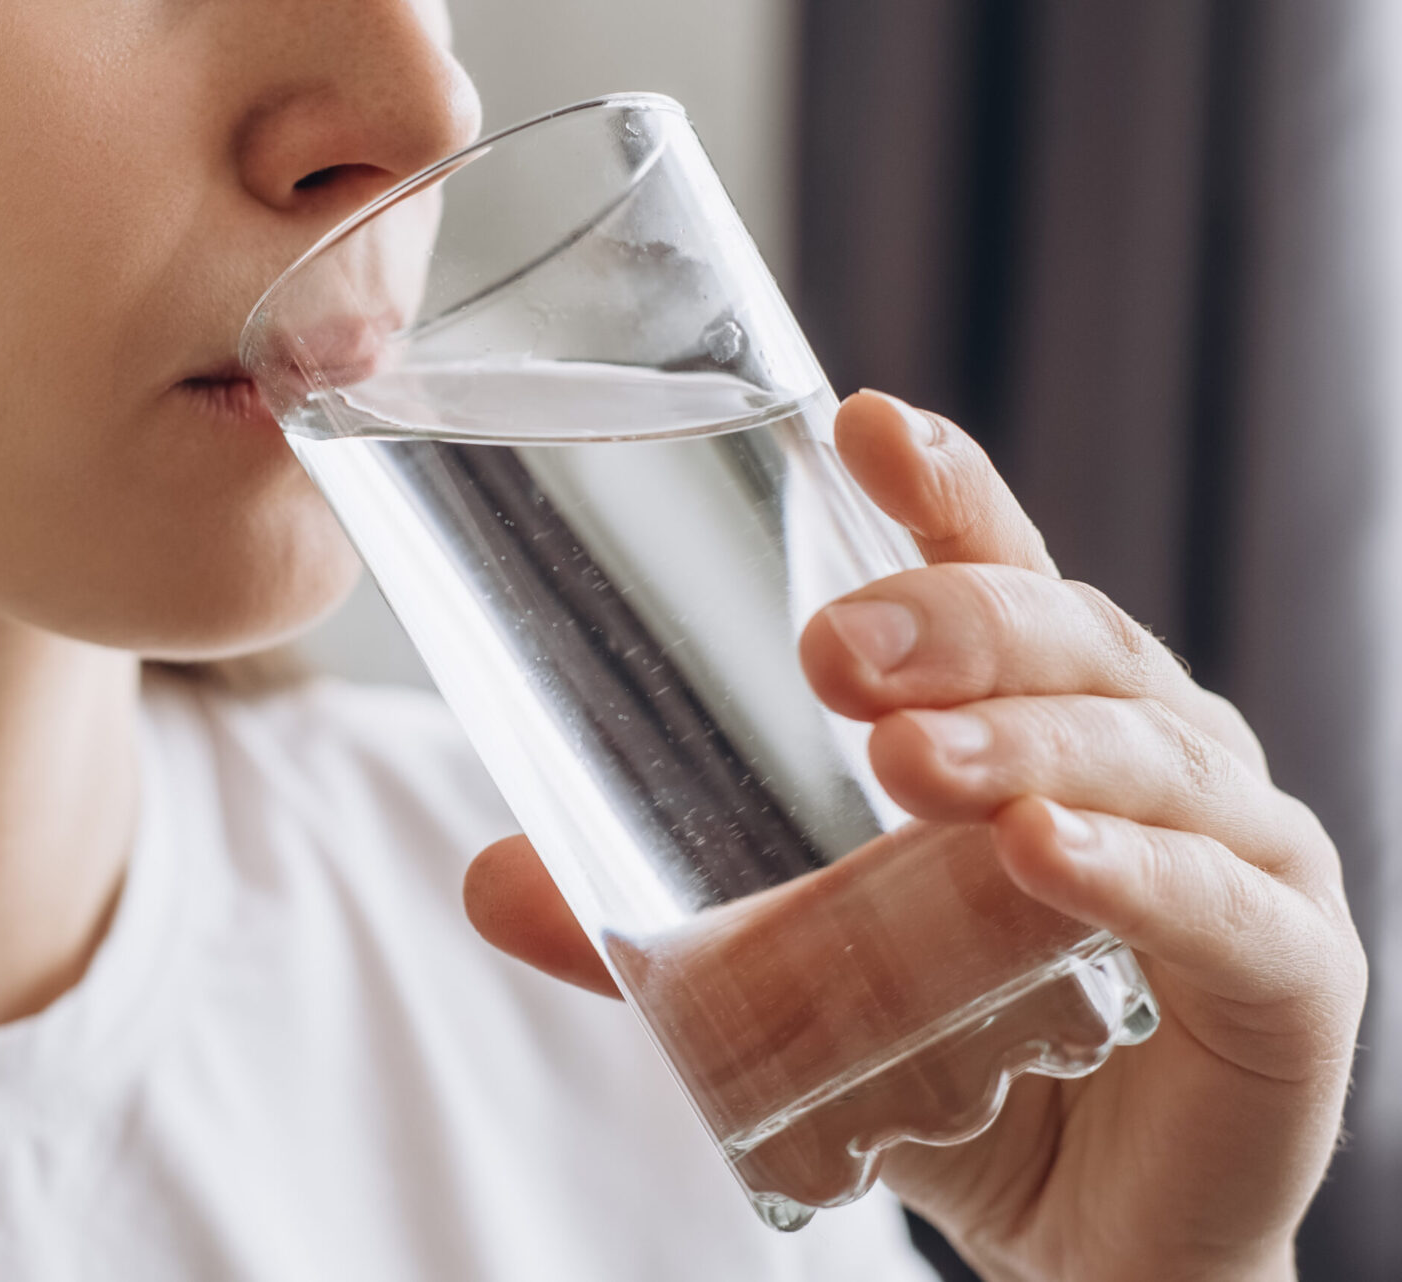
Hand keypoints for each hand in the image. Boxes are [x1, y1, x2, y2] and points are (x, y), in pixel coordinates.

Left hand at [463, 391, 1366, 1281]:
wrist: (1090, 1234)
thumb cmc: (963, 1062)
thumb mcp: (808, 982)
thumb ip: (668, 931)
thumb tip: (490, 879)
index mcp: (1043, 719)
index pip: (1000, 571)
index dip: (941, 490)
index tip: (858, 420)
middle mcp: (1153, 754)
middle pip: (1069, 641)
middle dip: (956, 625)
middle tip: (832, 649)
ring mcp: (1236, 849)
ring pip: (1139, 753)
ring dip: (1020, 744)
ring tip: (906, 761)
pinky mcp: (1287, 971)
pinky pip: (1214, 903)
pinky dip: (1129, 872)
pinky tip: (1039, 857)